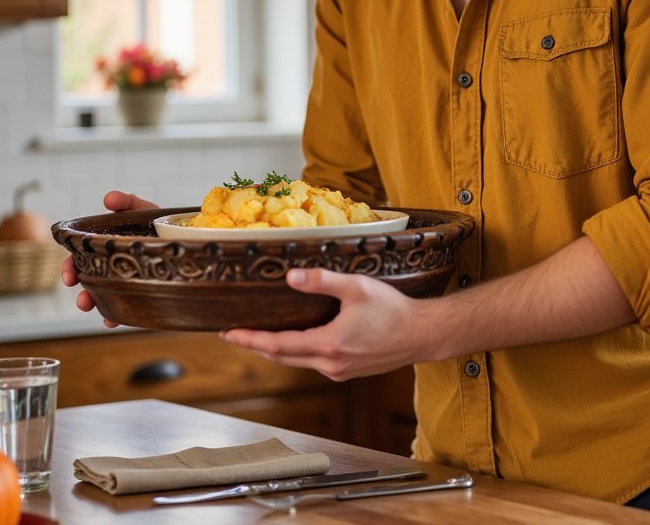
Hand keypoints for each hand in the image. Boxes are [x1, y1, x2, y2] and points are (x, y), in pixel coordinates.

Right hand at [60, 190, 158, 325]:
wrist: (186, 236)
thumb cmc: (156, 222)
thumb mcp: (142, 209)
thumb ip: (126, 201)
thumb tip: (108, 198)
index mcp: (103, 246)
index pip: (78, 258)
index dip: (69, 266)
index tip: (69, 276)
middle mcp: (109, 265)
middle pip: (86, 280)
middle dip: (80, 291)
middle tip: (82, 299)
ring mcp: (122, 281)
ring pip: (100, 297)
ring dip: (93, 304)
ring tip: (93, 307)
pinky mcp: (137, 294)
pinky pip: (122, 310)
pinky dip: (113, 317)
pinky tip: (111, 320)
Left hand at [221, 268, 426, 379]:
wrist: (421, 334)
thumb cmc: (392, 309)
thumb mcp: (356, 287)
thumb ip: (322, 281)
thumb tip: (290, 277)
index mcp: (329, 345)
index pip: (278, 344)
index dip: (250, 339)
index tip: (228, 333)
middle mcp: (330, 364)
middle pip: (282, 358)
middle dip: (255, 345)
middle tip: (232, 334)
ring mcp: (339, 371)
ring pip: (297, 363)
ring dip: (275, 350)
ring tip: (256, 336)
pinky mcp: (347, 371)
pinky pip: (313, 363)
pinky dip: (296, 353)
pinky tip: (294, 340)